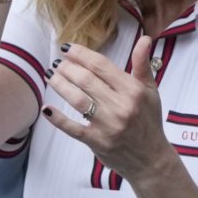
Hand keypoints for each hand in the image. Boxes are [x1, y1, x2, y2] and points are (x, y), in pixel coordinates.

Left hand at [42, 36, 173, 180]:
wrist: (150, 158)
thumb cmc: (149, 120)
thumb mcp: (151, 90)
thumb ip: (143, 64)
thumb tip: (145, 38)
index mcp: (134, 90)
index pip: (102, 66)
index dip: (82, 54)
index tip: (68, 48)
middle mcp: (121, 106)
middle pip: (87, 80)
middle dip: (68, 68)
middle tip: (58, 62)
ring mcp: (108, 125)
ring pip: (78, 100)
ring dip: (61, 85)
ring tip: (51, 76)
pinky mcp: (97, 142)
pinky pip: (73, 128)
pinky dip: (58, 118)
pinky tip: (47, 108)